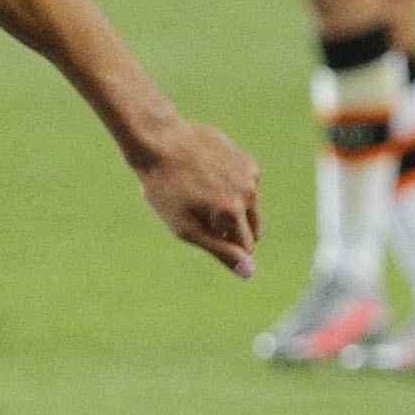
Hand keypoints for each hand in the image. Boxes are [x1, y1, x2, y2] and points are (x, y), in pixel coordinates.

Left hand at [131, 119, 261, 278]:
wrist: (161, 141)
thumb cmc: (166, 189)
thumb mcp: (185, 228)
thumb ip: (220, 251)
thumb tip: (250, 273)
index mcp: (233, 212)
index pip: (247, 246)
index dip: (226, 247)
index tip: (202, 234)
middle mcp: (249, 192)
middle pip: (253, 227)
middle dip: (232, 229)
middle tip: (200, 216)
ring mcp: (250, 174)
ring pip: (249, 205)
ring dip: (232, 207)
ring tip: (200, 194)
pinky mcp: (247, 160)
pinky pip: (245, 185)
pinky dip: (232, 187)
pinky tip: (207, 178)